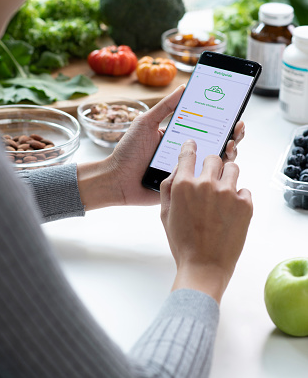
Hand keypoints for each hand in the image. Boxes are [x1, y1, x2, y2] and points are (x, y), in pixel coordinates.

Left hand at [108, 86, 244, 206]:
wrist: (116, 179)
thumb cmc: (128, 151)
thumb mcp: (146, 122)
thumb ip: (165, 106)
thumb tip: (184, 86)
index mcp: (180, 137)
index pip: (206, 127)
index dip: (222, 120)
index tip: (234, 111)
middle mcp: (187, 153)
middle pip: (216, 143)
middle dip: (232, 134)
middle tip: (238, 126)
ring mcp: (187, 170)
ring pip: (215, 162)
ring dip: (229, 151)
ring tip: (231, 142)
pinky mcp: (185, 186)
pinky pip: (204, 180)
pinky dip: (217, 172)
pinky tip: (223, 162)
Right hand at [160, 140, 252, 303]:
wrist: (204, 266)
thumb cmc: (183, 242)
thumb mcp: (165, 213)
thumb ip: (169, 187)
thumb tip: (178, 169)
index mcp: (183, 185)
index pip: (188, 154)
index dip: (190, 147)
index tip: (193, 145)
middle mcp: (205, 184)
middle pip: (213, 158)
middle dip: (211, 166)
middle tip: (210, 179)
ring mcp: (227, 193)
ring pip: (232, 168)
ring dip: (227, 176)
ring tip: (223, 193)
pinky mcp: (245, 204)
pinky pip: (244, 189)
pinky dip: (238, 197)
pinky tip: (229, 212)